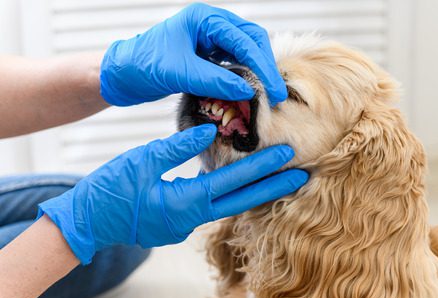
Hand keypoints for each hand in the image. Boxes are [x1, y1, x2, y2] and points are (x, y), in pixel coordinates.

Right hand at [37, 124, 307, 263]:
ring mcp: (186, 223)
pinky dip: (231, 193)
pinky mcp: (179, 221)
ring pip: (229, 205)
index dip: (261, 168)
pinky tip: (240, 182)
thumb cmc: (109, 191)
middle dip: (272, 187)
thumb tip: (212, 130)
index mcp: (184, 203)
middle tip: (302, 175)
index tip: (286, 155)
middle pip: (241, 201)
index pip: (233, 183)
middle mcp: (192, 218)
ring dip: (255, 191)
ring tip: (279, 178)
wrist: (86, 222)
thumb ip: (178, 147)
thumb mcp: (141, 161)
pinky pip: (213, 205)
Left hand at [100, 3, 286, 106]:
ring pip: (245, 53)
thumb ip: (215, 80)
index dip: (263, 66)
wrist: (121, 75)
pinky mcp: (207, 56)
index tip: (274, 91)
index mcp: (204, 19)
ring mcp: (209, 40)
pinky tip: (247, 93)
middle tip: (275, 95)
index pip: (245, 39)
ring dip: (256, 73)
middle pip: (251, 42)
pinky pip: (233, 64)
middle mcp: (211, 25)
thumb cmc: (142, 65)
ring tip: (265, 96)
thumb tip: (249, 90)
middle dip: (264, 68)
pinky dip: (243, 78)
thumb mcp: (180, 72)